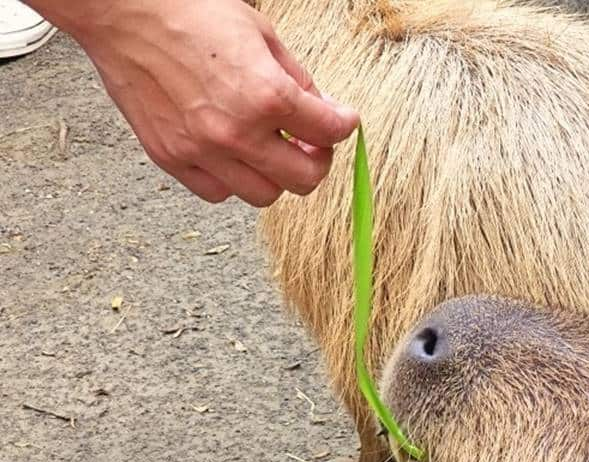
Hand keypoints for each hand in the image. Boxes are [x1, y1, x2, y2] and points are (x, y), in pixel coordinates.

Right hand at [41, 0, 358, 205]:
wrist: (123, 11)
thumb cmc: (189, 12)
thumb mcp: (262, 34)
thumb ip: (298, 80)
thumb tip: (325, 110)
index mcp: (266, 95)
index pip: (330, 132)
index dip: (344, 125)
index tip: (342, 121)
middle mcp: (236, 132)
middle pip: (304, 180)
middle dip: (317, 161)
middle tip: (310, 143)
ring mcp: (202, 151)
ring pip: (265, 195)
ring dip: (276, 176)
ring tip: (271, 149)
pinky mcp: (172, 159)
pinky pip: (219, 193)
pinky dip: (234, 180)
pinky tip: (234, 154)